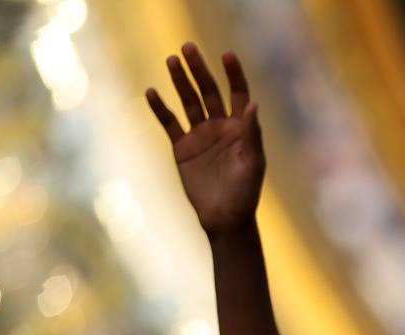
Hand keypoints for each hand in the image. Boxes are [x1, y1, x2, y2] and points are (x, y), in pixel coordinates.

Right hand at [146, 44, 262, 234]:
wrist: (224, 218)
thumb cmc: (245, 193)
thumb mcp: (252, 163)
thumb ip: (251, 134)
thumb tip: (252, 105)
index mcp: (241, 128)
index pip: (237, 94)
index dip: (233, 74)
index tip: (226, 55)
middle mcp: (220, 127)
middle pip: (208, 91)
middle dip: (199, 70)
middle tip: (188, 47)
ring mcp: (200, 136)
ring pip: (188, 102)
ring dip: (180, 82)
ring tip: (171, 60)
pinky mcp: (182, 148)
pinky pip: (169, 123)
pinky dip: (160, 109)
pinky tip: (152, 92)